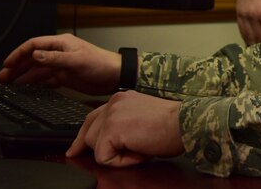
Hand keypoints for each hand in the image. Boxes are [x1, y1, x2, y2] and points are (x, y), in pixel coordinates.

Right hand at [0, 33, 121, 94]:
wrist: (115, 76)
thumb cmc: (100, 63)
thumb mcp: (76, 60)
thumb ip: (54, 59)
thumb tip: (35, 55)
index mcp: (61, 44)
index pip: (34, 45)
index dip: (19, 53)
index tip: (7, 63)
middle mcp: (59, 53)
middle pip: (33, 58)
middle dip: (17, 66)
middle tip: (3, 77)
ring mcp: (61, 66)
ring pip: (37, 70)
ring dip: (23, 76)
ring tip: (9, 84)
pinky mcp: (65, 77)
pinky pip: (46, 80)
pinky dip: (35, 83)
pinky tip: (26, 88)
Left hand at [67, 91, 183, 165]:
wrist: (185, 123)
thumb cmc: (172, 125)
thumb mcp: (142, 119)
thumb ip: (123, 124)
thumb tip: (108, 143)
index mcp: (121, 99)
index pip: (93, 117)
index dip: (84, 137)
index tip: (75, 149)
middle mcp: (113, 103)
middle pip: (88, 132)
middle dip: (91, 148)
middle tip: (95, 157)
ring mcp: (111, 115)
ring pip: (94, 146)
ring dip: (115, 155)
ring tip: (139, 149)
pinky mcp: (112, 130)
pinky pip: (103, 157)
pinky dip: (121, 162)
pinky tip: (138, 152)